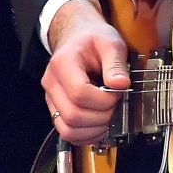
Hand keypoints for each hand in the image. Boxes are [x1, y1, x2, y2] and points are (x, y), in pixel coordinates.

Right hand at [41, 0, 129, 144]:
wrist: (77, 37)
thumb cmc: (93, 39)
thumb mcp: (110, 42)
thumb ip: (116, 63)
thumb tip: (121, 84)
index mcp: (63, 63)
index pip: (79, 92)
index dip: (103, 99)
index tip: (117, 93)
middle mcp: (51, 83)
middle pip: (72, 114)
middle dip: (101, 116)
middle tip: (115, 105)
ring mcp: (51, 98)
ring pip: (67, 129)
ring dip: (93, 130)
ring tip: (108, 116)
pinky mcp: (56, 109)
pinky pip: (67, 133)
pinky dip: (85, 136)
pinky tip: (99, 125)